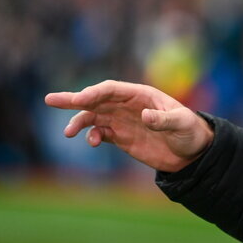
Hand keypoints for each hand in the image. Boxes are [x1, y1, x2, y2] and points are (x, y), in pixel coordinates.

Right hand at [44, 80, 212, 172]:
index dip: (94, 93)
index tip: (79, 100)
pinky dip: (92, 136)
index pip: (112, 90)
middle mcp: (128, 105)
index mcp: (141, 95)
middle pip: (96, 99)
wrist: (192, 152)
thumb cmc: (190, 132)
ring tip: (68, 133)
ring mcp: (123, 121)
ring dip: (79, 121)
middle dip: (74, 99)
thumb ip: (164, 120)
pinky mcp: (121, 137)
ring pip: (94, 116)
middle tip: (50, 100)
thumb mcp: (182, 124)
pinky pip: (100, 133)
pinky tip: (91, 142)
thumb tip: (144, 116)